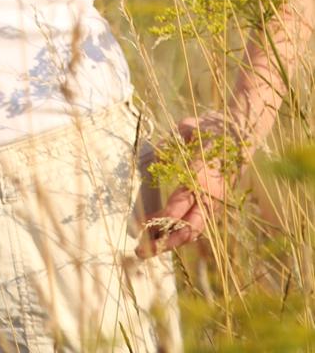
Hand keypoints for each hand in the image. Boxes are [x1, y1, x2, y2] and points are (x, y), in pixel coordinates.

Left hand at [136, 113, 234, 256]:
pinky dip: (181, 234)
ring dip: (171, 242)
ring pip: (193, 231)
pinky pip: (198, 225)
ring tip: (148, 248)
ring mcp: (215, 203)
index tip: (142, 226)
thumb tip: (154, 152)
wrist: (240, 132)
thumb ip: (169, 143)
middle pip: (187, 229)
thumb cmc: (211, 129)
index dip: (160, 219)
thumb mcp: (188, 129)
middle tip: (140, 251)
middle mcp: (210, 196)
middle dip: (164, 244)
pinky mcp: (216, 205)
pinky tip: (164, 237)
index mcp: (202, 178)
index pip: (179, 206)